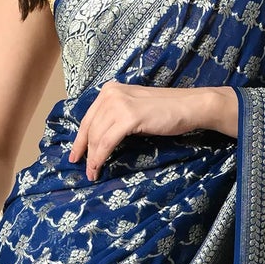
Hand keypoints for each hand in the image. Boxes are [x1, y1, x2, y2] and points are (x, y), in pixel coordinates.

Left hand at [67, 82, 236, 181]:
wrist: (189, 106)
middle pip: (90, 128)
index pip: (89, 118)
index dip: (80, 139)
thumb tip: (101, 139)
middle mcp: (110, 94)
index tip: (75, 155)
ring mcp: (119, 104)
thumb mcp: (134, 109)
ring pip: (97, 137)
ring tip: (93, 173)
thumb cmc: (166, 111)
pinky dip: (101, 157)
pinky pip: (107, 142)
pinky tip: (99, 167)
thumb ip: (116, 117)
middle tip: (84, 169)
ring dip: (93, 158)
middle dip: (84, 151)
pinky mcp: (128, 117)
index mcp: (110, 90)